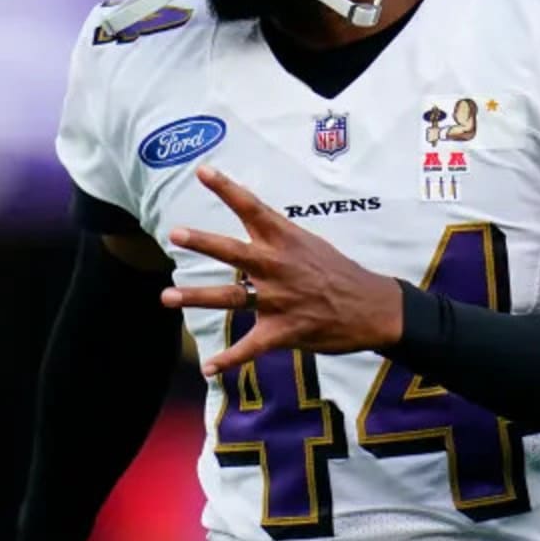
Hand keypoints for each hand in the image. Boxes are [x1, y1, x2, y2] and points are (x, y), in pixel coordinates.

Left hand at [161, 165, 403, 375]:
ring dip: (197, 297)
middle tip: (176, 233)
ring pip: (231, 298)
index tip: (203, 171)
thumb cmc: (339, 273)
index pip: (252, 208)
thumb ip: (277, 238)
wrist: (372, 308)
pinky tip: (208, 369)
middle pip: (234, 251)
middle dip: (204, 242)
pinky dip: (228, 360)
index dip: (227, 188)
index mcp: (286, 240)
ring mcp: (279, 299)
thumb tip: (252, 224)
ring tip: (167, 297)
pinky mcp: (283, 331)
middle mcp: (277, 266)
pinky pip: (250, 347)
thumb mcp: (310, 244)